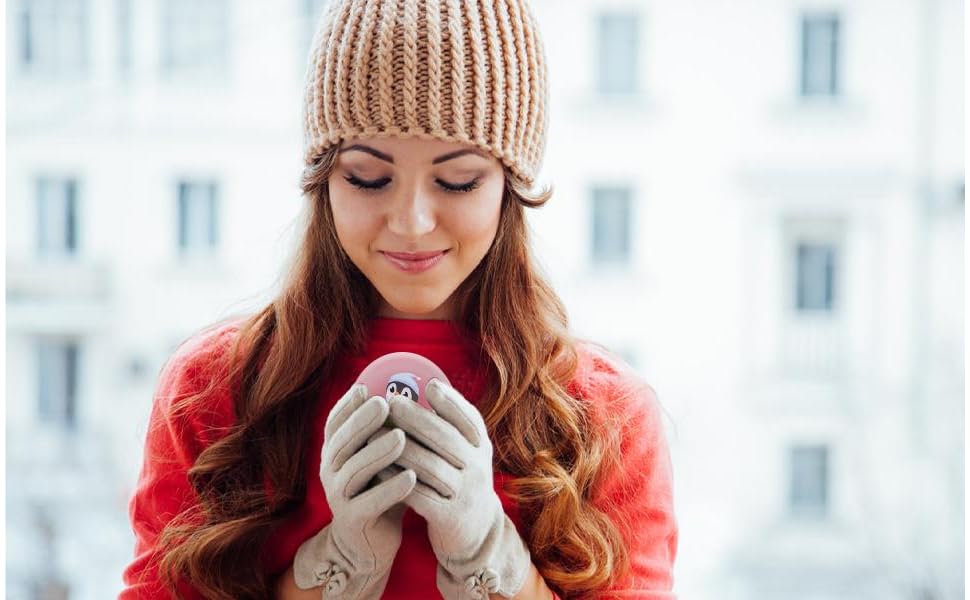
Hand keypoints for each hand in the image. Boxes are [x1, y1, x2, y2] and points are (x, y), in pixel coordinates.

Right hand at [293, 383, 416, 598]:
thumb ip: (384, 432)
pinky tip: (410, 477)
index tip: (366, 387)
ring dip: (377, 452)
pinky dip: (389, 489)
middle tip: (385, 403)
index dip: (347, 405)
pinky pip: (370, 502)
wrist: (368, 543)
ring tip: (401, 437)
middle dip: (363, 421)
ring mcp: (338, 497)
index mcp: (335, 453)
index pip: (334, 424)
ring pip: (354, 470)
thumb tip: (407, 391)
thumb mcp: (378, 460)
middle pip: (342, 442)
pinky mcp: (352, 520)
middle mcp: (330, 472)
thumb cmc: (379, 490)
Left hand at [375, 378, 530, 599]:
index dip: (450, 401)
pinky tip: (377, 470)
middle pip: (446, 438)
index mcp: (481, 447)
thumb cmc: (461, 479)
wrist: (475, 531)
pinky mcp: (449, 517)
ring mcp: (465, 493)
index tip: (427, 385)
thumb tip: (424, 385)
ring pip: (429, 466)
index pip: (469, 419)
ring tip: (374, 435)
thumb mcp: (466, 452)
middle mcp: (478, 467)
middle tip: (391, 402)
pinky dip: (396, 481)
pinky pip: (419, 495)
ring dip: (399, 449)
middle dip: (417, 418)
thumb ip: (450, 425)